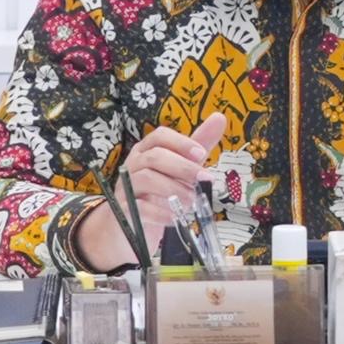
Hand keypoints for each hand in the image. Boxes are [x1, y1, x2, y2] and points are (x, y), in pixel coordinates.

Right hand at [76, 112, 227, 270]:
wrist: (130, 226)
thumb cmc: (157, 192)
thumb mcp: (179, 168)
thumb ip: (197, 146)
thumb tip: (219, 118)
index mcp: (145, 151)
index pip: (159, 136)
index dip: (181, 142)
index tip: (202, 154)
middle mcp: (133, 165)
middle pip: (154, 157)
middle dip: (183, 167)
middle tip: (205, 179)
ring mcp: (125, 187)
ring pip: (147, 179)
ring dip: (174, 189)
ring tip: (192, 201)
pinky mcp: (124, 210)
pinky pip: (141, 207)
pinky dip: (161, 212)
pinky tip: (176, 216)